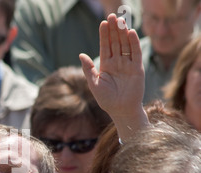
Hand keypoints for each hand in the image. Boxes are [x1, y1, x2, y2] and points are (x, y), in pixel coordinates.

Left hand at [80, 14, 148, 139]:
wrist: (121, 110)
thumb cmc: (106, 100)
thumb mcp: (94, 84)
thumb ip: (89, 69)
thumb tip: (81, 54)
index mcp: (106, 65)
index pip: (105, 46)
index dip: (104, 35)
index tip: (103, 22)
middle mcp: (117, 62)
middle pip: (116, 42)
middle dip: (114, 30)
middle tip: (112, 16)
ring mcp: (128, 64)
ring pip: (125, 45)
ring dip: (123, 33)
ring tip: (121, 21)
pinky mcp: (137, 69)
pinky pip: (136, 53)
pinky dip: (133, 43)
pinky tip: (131, 33)